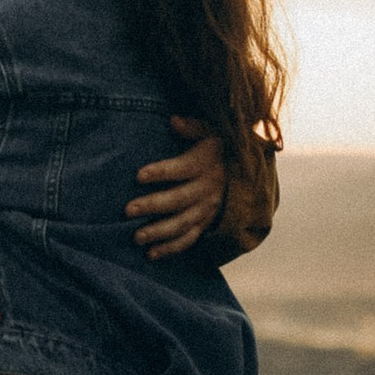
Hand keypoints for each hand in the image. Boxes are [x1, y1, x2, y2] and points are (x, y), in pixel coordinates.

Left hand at [128, 118, 225, 258]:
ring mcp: (207, 209)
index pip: (182, 169)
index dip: (161, 172)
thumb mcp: (213, 131)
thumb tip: (174, 120)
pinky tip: (151, 254)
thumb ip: (193, 127)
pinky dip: (171, 249)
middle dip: (153, 205)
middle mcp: (207, 189)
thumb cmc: (219, 148)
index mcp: (206, 164)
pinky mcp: (206, 223)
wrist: (247, 172)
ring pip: (183, 224)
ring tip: (137, 237)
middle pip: (178, 200)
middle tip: (128, 210)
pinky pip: (190, 239)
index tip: (138, 175)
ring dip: (159, 232)